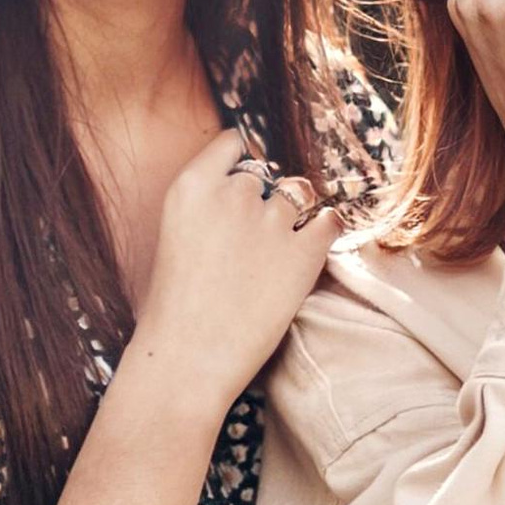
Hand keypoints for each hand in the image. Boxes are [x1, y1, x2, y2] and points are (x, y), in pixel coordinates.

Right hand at [131, 127, 339, 415]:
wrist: (188, 360)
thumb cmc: (173, 310)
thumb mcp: (174, 237)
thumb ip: (206, 206)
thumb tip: (244, 192)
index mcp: (191, 185)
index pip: (232, 144)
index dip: (241, 164)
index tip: (244, 187)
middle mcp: (233, 193)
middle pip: (263, 173)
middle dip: (263, 199)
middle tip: (253, 240)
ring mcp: (272, 221)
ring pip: (298, 194)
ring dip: (294, 216)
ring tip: (277, 253)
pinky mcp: (305, 252)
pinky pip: (330, 220)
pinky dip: (325, 231)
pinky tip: (309, 252)